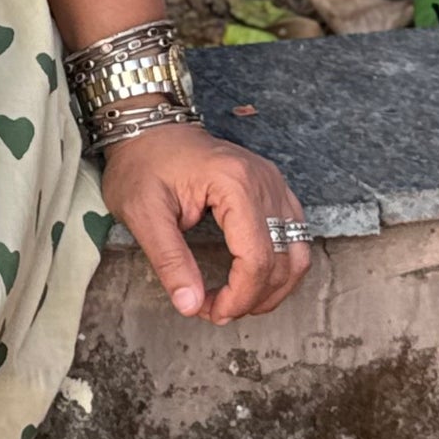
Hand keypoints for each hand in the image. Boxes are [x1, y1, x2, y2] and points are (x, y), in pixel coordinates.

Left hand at [100, 122, 312, 323]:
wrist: (148, 127)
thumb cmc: (142, 164)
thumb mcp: (142, 213)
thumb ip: (169, 261)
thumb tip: (189, 305)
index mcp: (234, 183)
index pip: (256, 258)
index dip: (239, 297)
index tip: (210, 311)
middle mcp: (264, 181)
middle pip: (282, 260)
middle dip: (252, 298)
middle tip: (215, 311)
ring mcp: (274, 183)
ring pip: (297, 252)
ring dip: (273, 287)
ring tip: (235, 302)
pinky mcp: (273, 188)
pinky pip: (293, 236)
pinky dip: (278, 266)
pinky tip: (251, 280)